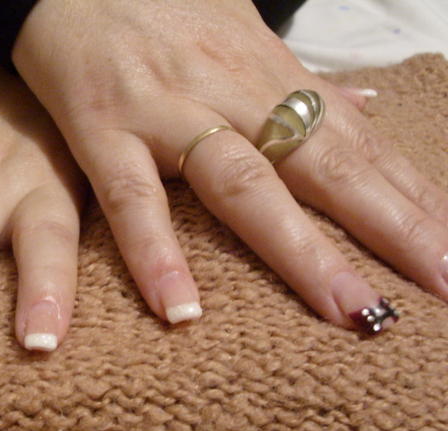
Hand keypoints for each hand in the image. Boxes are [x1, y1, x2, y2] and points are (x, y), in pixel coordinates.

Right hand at [13, 0, 447, 331]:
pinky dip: (157, 254)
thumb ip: (295, 79)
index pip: (356, 141)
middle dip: (391, 228)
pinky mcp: (103, 129)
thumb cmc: (156, 9)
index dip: (411, 197)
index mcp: (266, 74)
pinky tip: (183, 312)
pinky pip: (132, 198)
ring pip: (244, 184)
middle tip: (440, 285)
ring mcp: (167, 111)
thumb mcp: (237, 34)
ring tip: (352, 312)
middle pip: (324, 165)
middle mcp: (229, 92)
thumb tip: (362, 98)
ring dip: (303, 252)